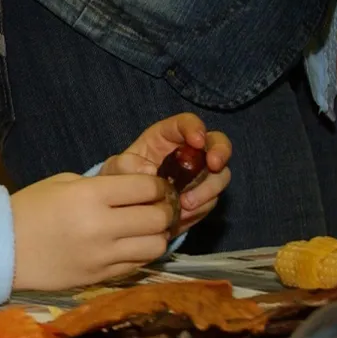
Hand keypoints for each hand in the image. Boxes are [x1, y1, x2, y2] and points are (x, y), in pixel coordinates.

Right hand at [10, 172, 174, 290]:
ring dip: (156, 235)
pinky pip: (137, 265)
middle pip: (158, 218)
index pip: (146, 188)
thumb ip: (104, 182)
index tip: (156, 187)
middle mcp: (100, 226)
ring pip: (155, 246)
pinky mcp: (99, 277)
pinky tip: (129, 245)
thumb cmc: (30, 208)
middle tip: (156, 207)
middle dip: (163, 210)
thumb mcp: (63, 182)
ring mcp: (101, 256)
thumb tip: (142, 184)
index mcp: (89, 196)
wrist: (1, 248)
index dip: (158, 186)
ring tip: (144, 229)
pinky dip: (140, 253)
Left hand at [100, 113, 231, 232]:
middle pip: (217, 142)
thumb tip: (150, 172)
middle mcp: (189, 152)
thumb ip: (126, 165)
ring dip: (208, 189)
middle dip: (220, 151)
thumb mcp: (116, 168)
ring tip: (186, 203)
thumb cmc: (121, 178)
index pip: (187, 123)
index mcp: (167, 136)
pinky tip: (183, 214)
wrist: (125, 207)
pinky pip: (212, 199)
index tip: (197, 141)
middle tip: (214, 165)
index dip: (195, 128)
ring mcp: (199, 174)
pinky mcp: (203, 196)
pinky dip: (201, 208)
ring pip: (219, 174)